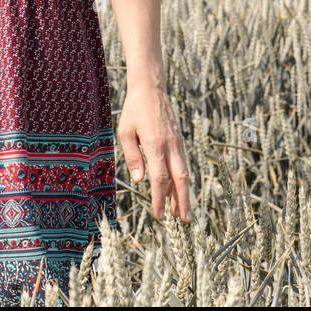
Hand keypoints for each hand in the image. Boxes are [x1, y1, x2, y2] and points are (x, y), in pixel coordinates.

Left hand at [117, 81, 191, 221]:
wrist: (151, 89)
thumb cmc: (134, 111)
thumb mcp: (126, 132)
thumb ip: (133, 157)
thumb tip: (140, 181)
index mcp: (155, 144)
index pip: (160, 178)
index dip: (160, 199)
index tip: (159, 215)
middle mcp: (170, 146)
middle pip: (180, 179)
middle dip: (182, 201)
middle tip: (184, 221)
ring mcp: (178, 143)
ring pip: (185, 173)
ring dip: (184, 194)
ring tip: (182, 213)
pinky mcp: (180, 141)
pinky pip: (183, 164)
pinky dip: (182, 181)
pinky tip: (180, 191)